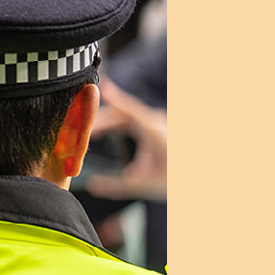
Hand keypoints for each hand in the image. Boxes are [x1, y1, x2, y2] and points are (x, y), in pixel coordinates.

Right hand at [87, 79, 166, 200]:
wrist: (195, 178)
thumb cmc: (174, 180)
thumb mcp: (143, 185)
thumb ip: (115, 186)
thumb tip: (91, 186)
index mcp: (154, 130)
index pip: (129, 110)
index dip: (115, 98)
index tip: (101, 88)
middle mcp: (154, 122)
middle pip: (121, 114)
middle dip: (99, 120)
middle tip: (78, 130)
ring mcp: (154, 123)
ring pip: (124, 116)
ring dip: (104, 122)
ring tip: (84, 132)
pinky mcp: (152, 127)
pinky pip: (128, 119)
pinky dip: (112, 124)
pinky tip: (96, 131)